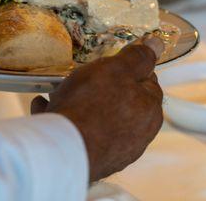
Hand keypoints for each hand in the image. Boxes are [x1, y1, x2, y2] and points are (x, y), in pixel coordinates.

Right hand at [31, 36, 163, 181]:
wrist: (63, 150)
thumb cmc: (90, 106)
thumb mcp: (115, 69)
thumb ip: (137, 57)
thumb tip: (156, 43)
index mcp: (150, 110)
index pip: (147, 80)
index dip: (127, 67)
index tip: (108, 62)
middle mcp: (138, 134)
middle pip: (120, 100)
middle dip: (100, 87)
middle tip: (80, 77)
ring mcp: (115, 150)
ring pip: (97, 117)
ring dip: (80, 104)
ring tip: (57, 94)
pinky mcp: (92, 160)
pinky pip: (80, 133)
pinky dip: (67, 121)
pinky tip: (49, 112)